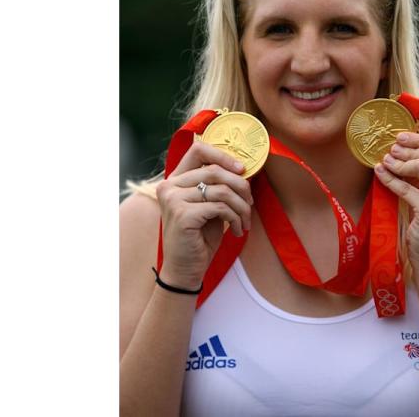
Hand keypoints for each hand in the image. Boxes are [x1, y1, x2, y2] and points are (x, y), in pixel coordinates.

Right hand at [154, 142, 253, 288]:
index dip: (224, 156)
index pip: (198, 149)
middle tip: (250, 203)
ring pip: (222, 190)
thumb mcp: (209, 205)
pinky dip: (235, 218)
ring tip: (245, 221)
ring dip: (241, 207)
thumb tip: (242, 168)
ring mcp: (173, 200)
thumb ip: (217, 186)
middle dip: (241, 186)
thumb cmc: (200, 237)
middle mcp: (169, 186)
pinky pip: (221, 207)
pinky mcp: (183, 215)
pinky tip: (236, 230)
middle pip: (214, 170)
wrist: (186, 269)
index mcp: (174, 180)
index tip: (242, 170)